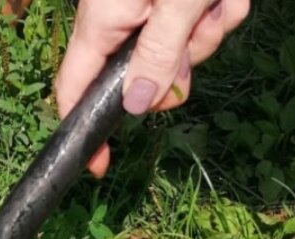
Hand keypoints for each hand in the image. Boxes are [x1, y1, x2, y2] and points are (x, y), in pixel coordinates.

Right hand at [54, 0, 250, 176]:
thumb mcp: (177, 1)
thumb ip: (159, 55)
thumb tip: (137, 107)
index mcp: (103, 21)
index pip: (74, 90)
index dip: (83, 132)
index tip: (99, 166)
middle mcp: (120, 18)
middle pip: (142, 76)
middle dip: (182, 64)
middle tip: (201, 32)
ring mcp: (149, 8)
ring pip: (181, 50)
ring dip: (210, 30)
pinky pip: (200, 22)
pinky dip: (219, 7)